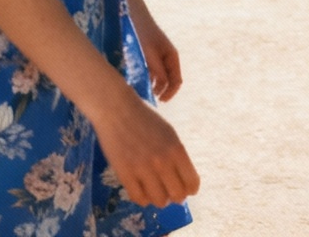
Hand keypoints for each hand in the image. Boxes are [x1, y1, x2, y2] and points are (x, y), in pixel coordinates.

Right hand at [89, 92, 199, 208]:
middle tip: (167, 188)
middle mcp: (162, 161)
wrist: (115, 107)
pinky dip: (142, 197)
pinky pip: (139, 198)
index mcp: (176, 150)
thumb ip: (176, 156)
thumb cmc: (143, 118)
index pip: (192, 184)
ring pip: (159, 201)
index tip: (183, 186)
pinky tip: (140, 188)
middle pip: (177, 196)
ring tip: (152, 188)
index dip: (189, 188)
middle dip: (174, 195)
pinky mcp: (125, 173)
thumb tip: (182, 181)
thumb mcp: (168, 133)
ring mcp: (143, 168)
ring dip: (158, 197)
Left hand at [137, 16, 182, 101]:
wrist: (129, 12)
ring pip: (156, 77)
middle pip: (166, 81)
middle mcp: (166, 57)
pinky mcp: (146, 54)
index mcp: (172, 56)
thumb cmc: (140, 32)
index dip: (169, 93)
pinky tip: (133, 80)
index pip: (176, 82)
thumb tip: (161, 88)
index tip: (158, 101)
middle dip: (158, 91)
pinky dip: (143, 77)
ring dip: (149, 85)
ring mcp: (156, 56)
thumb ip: (157, 71)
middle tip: (145, 99)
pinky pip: (148, 71)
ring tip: (137, 90)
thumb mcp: (150, 53)